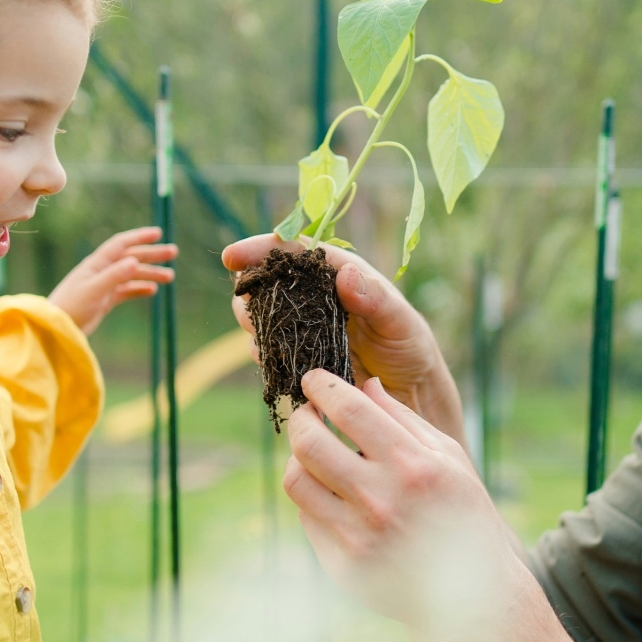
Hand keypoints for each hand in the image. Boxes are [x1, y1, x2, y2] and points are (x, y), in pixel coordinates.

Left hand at [47, 227, 177, 334]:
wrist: (56, 328)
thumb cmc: (71, 307)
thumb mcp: (94, 291)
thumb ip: (114, 276)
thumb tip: (134, 260)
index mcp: (96, 264)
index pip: (121, 244)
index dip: (139, 237)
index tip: (159, 233)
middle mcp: (101, 271)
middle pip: (131, 258)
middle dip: (152, 254)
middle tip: (173, 252)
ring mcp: (103, 285)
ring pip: (131, 275)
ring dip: (150, 273)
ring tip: (170, 277)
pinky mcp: (104, 300)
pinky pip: (126, 291)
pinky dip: (139, 289)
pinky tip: (152, 290)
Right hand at [223, 235, 462, 443]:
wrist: (409, 392)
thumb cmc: (410, 347)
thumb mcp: (401, 321)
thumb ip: (376, 299)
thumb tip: (344, 274)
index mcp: (339, 273)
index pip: (295, 251)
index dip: (261, 249)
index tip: (231, 256)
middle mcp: (316, 295)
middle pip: (268, 281)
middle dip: (250, 291)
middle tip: (249, 309)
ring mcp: (303, 325)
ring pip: (262, 315)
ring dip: (254, 323)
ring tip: (264, 338)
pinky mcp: (298, 356)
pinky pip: (269, 349)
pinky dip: (264, 353)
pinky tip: (273, 362)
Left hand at [283, 371, 637, 641]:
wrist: (471, 594)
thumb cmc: (463, 515)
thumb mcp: (448, 459)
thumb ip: (404, 419)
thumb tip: (363, 385)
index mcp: (412, 467)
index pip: (349, 410)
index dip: (323, 386)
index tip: (314, 379)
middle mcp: (382, 501)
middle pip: (309, 443)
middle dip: (301, 418)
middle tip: (307, 414)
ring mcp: (359, 537)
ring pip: (296, 481)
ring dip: (298, 458)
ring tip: (313, 453)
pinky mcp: (343, 566)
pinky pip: (307, 517)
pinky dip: (313, 497)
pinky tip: (331, 492)